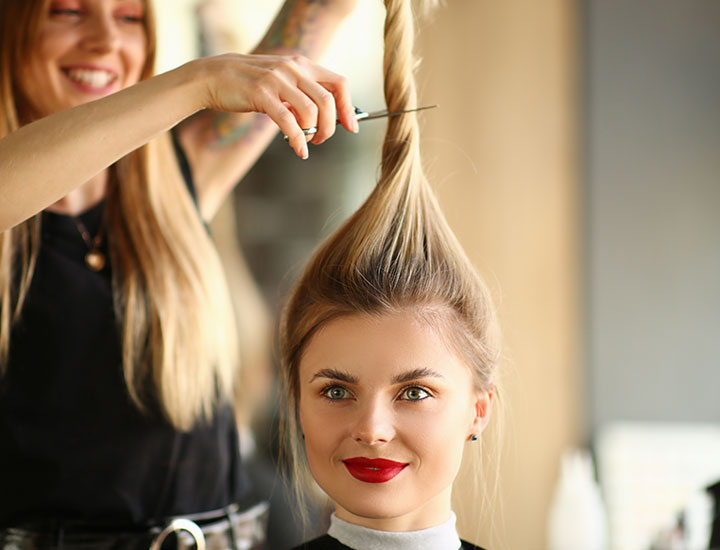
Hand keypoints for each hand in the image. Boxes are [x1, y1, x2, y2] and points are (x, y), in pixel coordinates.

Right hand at [196, 53, 357, 158]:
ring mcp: (277, 80)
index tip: (351, 127)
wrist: (214, 77)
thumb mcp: (281, 81)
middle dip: (331, 126)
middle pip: (328, 101)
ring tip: (307, 143)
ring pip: (311, 111)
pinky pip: (288, 121)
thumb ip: (302, 93)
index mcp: (302, 65)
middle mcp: (293, 69)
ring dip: (314, 133)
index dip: (348, 107)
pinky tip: (299, 150)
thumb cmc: (250, 84)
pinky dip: (298, 140)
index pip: (339, 83)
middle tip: (321, 139)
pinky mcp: (262, 94)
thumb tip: (327, 117)